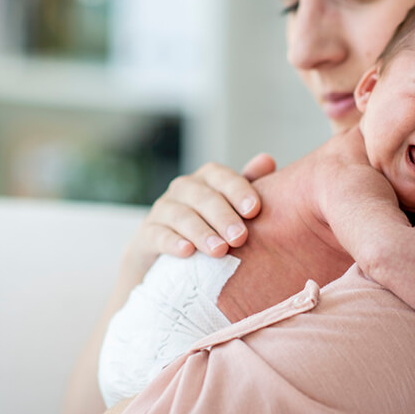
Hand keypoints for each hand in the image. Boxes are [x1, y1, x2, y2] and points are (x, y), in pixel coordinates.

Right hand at [124, 153, 275, 273]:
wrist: (168, 254)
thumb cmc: (212, 224)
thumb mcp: (232, 205)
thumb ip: (249, 185)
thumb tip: (267, 159)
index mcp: (208, 178)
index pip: (223, 177)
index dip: (239, 191)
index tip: (254, 210)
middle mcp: (184, 188)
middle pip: (204, 197)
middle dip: (224, 217)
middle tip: (240, 238)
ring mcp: (163, 209)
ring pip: (181, 216)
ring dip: (202, 232)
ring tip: (219, 251)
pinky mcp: (147, 234)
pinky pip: (158, 234)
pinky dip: (172, 242)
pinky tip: (187, 252)